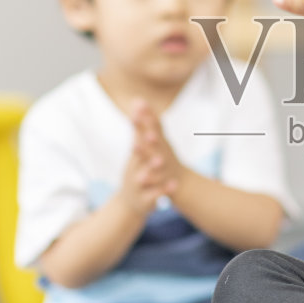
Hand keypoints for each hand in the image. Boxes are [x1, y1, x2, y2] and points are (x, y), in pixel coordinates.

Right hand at [115, 101, 179, 215]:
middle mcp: (134, 168)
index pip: (135, 137)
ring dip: (151, 168)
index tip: (139, 112)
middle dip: (143, 146)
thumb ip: (140, 126)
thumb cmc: (137, 169)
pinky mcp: (146, 199)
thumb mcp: (137, 148)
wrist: (130, 203)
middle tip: (151, 136)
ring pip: (144, 176)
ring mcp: (139, 184)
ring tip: (160, 161)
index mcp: (135, 155)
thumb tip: (138, 99)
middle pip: (138, 156)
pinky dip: (164, 190)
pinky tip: (173, 185)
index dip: (138, 126)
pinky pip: (155, 194)